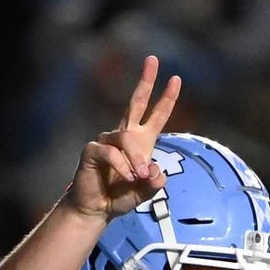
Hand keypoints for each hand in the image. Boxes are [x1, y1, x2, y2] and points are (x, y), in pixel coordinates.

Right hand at [63, 55, 181, 221]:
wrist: (97, 209)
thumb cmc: (120, 197)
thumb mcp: (146, 192)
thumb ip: (155, 183)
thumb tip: (154, 170)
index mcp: (141, 141)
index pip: (156, 116)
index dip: (167, 99)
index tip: (176, 78)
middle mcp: (124, 135)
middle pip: (136, 101)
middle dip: (146, 81)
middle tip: (153, 60)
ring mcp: (107, 140)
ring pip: (126, 139)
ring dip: (135, 159)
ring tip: (137, 177)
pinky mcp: (92, 150)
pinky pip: (111, 152)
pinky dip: (121, 166)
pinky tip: (126, 178)